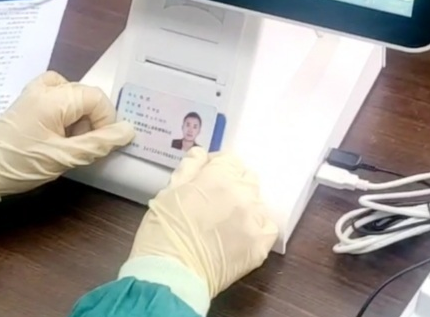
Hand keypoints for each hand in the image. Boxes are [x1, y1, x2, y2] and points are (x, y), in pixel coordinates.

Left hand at [0, 72, 133, 206]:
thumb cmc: (22, 164)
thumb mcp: (65, 158)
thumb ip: (99, 143)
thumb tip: (128, 130)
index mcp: (55, 98)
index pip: (98, 99)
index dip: (105, 122)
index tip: (95, 144)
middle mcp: (46, 87)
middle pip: (86, 96)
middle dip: (90, 122)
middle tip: (76, 146)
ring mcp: (35, 89)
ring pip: (74, 95)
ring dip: (77, 117)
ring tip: (64, 140)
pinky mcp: (28, 97)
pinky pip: (57, 91)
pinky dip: (64, 107)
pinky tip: (57, 124)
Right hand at [120, 150, 276, 314]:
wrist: (169, 275)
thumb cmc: (162, 232)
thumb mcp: (168, 192)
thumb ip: (188, 169)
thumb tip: (200, 154)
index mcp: (219, 177)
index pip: (230, 160)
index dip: (217, 166)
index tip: (206, 176)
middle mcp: (242, 194)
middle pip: (247, 178)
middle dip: (233, 183)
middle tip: (214, 200)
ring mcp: (254, 221)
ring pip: (257, 202)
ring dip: (244, 206)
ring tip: (225, 221)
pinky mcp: (259, 247)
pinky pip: (267, 228)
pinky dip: (257, 229)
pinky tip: (241, 235)